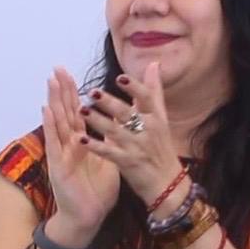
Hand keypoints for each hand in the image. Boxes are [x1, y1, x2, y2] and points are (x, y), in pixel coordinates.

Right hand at [37, 69, 123, 238]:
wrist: (88, 217)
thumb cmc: (96, 191)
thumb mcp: (107, 159)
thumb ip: (107, 140)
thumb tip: (116, 121)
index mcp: (81, 143)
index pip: (76, 112)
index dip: (73, 93)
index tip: (71, 73)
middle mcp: (69, 145)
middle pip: (64, 112)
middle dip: (61, 90)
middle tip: (58, 67)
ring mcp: (61, 154)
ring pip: (57, 122)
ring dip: (53, 101)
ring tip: (50, 81)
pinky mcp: (58, 165)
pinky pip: (53, 142)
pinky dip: (50, 126)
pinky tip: (46, 110)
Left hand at [83, 57, 190, 200]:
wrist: (167, 183)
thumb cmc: (161, 147)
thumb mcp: (161, 118)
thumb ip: (154, 91)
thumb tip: (153, 64)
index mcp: (156, 118)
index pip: (148, 99)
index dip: (134, 88)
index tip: (120, 78)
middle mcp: (148, 131)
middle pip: (128, 114)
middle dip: (110, 103)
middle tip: (92, 92)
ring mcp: (138, 147)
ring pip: (115, 131)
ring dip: (98, 121)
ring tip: (82, 110)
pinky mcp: (128, 163)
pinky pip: (109, 153)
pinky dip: (96, 146)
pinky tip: (82, 139)